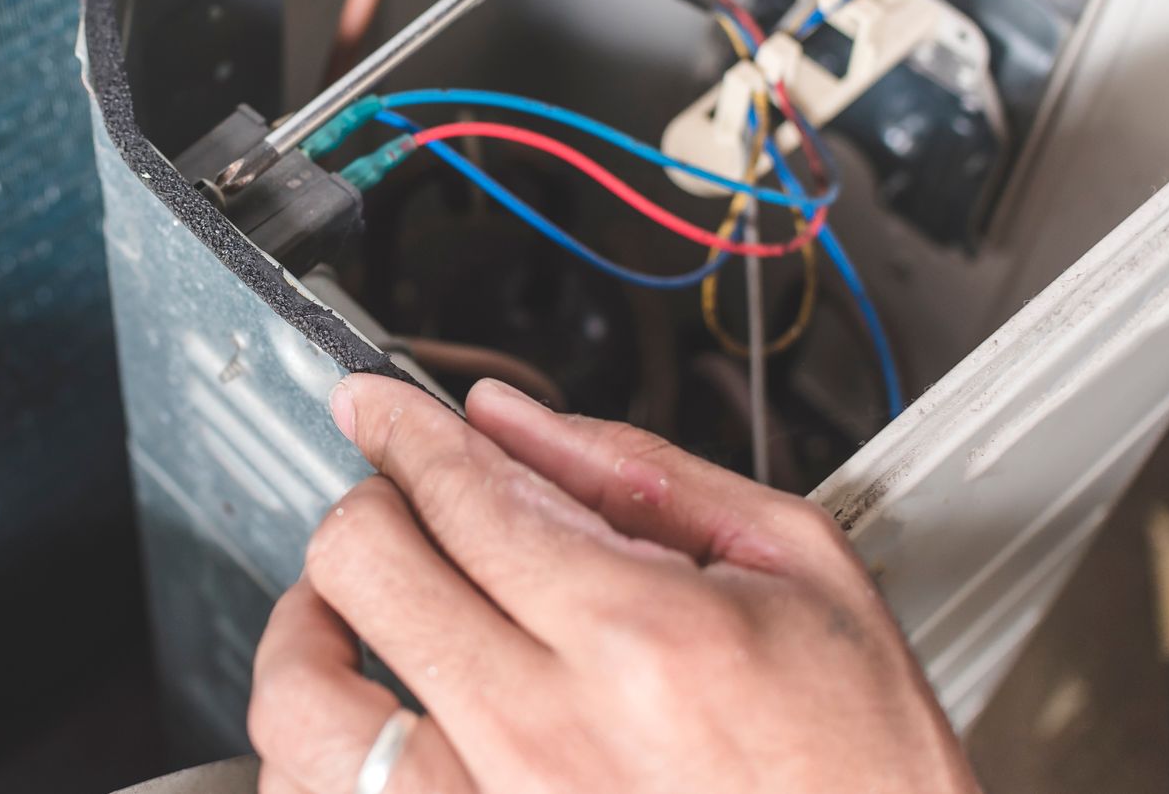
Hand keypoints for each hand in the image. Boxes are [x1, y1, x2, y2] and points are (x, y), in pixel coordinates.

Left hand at [248, 374, 978, 792]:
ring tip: (341, 611)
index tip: (375, 410)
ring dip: (308, 630)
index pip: (459, 492)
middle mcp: (542, 735)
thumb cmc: (861, 764)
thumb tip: (513, 422)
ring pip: (306, 707)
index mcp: (634, 638)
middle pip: (362, 567)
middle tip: (391, 502)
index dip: (401, 429)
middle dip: (366, 504)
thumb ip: (643, 477)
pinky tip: (365, 717)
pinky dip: (321, 750)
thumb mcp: (801, 572)